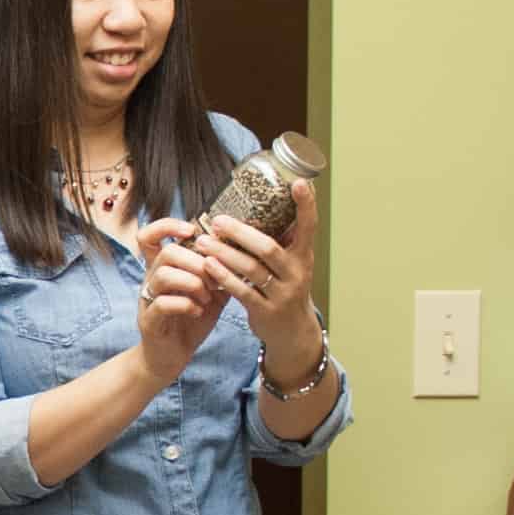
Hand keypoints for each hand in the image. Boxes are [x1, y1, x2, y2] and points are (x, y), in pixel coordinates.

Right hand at [132, 219, 221, 385]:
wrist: (171, 356)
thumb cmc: (190, 321)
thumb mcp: (210, 292)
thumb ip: (219, 272)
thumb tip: (243, 250)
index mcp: (163, 268)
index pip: (151, 235)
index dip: (167, 226)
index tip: (191, 231)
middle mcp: (151, 280)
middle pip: (167, 253)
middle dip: (196, 262)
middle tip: (213, 278)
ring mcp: (148, 299)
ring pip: (164, 275)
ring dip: (193, 283)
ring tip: (207, 297)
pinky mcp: (149, 320)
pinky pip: (164, 303)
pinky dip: (186, 304)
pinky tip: (198, 311)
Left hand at [188, 187, 324, 375]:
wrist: (292, 332)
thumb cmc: (286, 287)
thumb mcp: (292, 264)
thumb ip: (282, 239)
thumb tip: (266, 201)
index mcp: (304, 256)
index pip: (309, 227)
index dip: (306, 205)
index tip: (300, 182)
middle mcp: (297, 273)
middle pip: (268, 248)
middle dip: (241, 233)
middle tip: (217, 220)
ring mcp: (282, 294)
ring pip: (252, 270)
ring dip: (225, 254)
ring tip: (203, 241)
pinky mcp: (265, 311)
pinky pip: (242, 292)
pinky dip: (224, 277)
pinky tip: (208, 265)